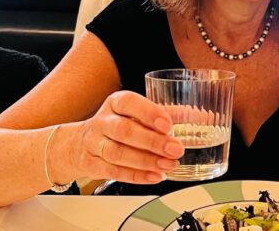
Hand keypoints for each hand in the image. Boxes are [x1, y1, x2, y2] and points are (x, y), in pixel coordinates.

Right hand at [64, 91, 183, 184]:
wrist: (81, 143)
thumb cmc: (118, 124)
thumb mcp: (137, 113)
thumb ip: (166, 113)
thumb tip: (197, 115)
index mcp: (115, 103)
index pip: (128, 102)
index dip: (148, 113)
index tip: (168, 125)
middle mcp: (102, 121)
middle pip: (124, 131)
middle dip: (152, 142)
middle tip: (175, 149)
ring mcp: (93, 143)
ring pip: (118, 153)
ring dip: (146, 161)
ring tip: (168, 165)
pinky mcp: (91, 164)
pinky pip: (113, 172)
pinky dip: (136, 176)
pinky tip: (154, 176)